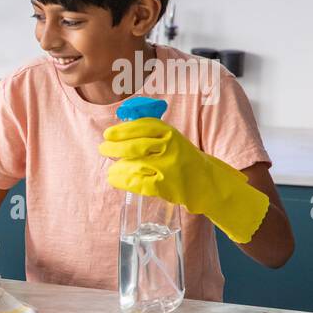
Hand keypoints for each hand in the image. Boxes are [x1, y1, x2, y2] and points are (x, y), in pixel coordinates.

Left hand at [99, 118, 268, 243]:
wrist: (209, 184)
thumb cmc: (186, 161)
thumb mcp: (173, 142)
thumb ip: (152, 136)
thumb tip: (119, 135)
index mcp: (173, 134)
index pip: (143, 127)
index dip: (123, 130)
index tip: (108, 134)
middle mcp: (171, 148)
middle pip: (136, 146)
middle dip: (114, 148)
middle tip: (103, 149)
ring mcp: (169, 168)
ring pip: (135, 164)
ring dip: (117, 166)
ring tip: (110, 169)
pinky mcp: (166, 186)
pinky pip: (138, 182)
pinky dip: (123, 180)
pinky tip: (116, 178)